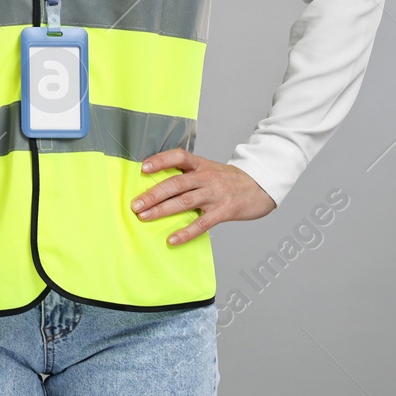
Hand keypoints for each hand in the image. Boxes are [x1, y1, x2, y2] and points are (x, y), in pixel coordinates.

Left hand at [129, 149, 276, 245]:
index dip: (161, 160)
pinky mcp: (224, 211)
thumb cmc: (229, 180)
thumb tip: (159, 183)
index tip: (143, 168)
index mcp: (201, 165)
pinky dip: (186, 232)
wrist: (261, 187)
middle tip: (135, 204)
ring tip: (144, 217)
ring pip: (184, 201)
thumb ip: (189, 174)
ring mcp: (215, 194)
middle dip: (153, 194)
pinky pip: (202, 223)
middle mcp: (207, 177)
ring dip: (162, 210)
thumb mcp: (210, 169)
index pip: (179, 157)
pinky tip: (172, 239)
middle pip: (176, 183)